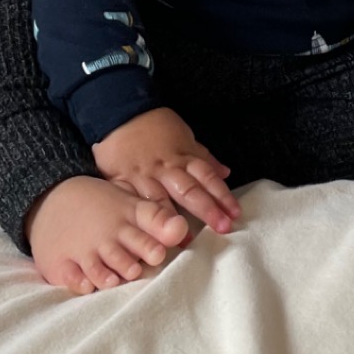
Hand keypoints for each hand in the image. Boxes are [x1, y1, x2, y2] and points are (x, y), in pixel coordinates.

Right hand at [26, 174, 193, 293]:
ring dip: (111, 275)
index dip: (159, 236)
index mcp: (128, 216)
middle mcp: (107, 234)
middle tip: (142, 265)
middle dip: (136, 261)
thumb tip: (184, 231)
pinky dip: (81, 281)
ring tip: (116, 279)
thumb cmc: (100, 206)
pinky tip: (87, 284)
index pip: (149, 223)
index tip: (161, 250)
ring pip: (102, 270)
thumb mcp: (128, 202)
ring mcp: (84, 250)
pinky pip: (74, 278)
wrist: (50, 198)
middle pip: (127, 254)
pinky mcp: (62, 264)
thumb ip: (158, 218)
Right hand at [92, 106, 241, 234]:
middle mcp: (165, 168)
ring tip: (184, 241)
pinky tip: (144, 235)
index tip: (235, 213)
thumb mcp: (184, 135)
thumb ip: (203, 156)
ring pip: (160, 201)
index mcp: (182, 156)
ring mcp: (142, 176)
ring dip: (173, 222)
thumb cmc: (154, 124)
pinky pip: (131, 202)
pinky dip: (138, 218)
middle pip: (189, 190)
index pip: (207, 177)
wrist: (118, 111)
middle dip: (207, 210)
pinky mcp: (122, 182)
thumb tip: (225, 173)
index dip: (222, 195)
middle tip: (222, 228)